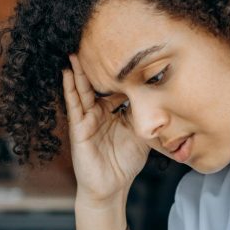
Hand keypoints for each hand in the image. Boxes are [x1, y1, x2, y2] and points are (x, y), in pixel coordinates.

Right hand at [63, 54, 149, 203]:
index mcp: (114, 113)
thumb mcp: (141, 135)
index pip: (116, 87)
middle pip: (97, 84)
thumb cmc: (125, 163)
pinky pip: (74, 105)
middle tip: (97, 41)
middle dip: (97, 65)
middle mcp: (99, 113)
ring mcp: (87, 119)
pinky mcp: (78, 129)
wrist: (112, 188)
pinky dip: (70, 89)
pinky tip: (67, 73)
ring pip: (83, 90)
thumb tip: (161, 98)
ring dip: (79, 71)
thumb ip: (146, 117)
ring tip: (76, 50)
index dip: (121, 72)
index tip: (127, 50)